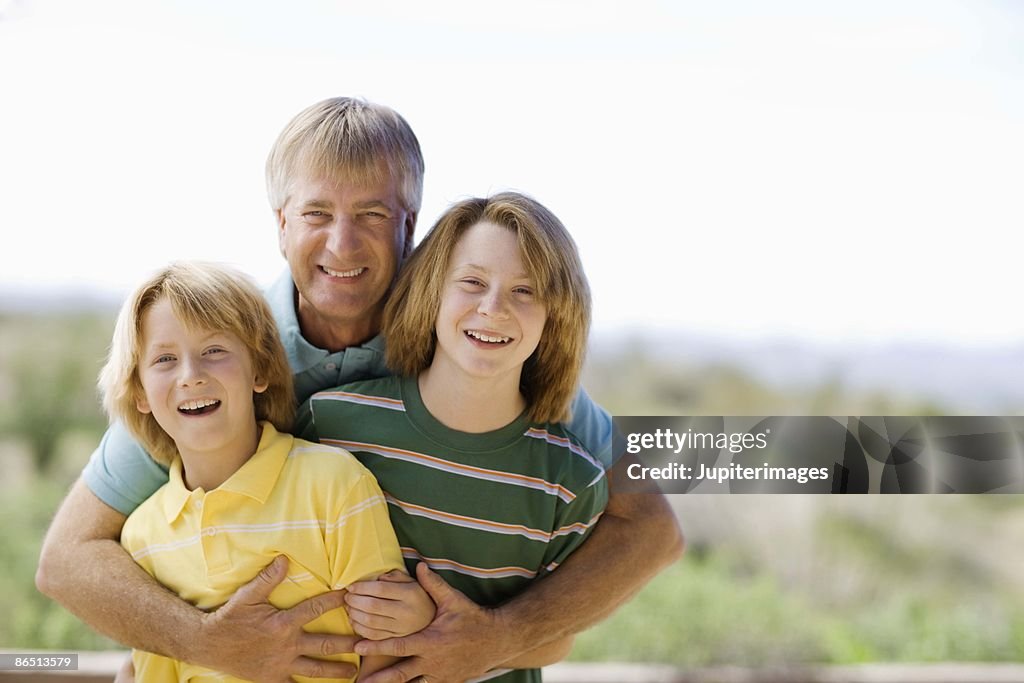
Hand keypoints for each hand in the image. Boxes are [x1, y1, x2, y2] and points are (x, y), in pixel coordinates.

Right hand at [198, 555, 358, 681]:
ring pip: (315, 669)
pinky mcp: (273, 679)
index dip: (334, 601)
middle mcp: (286, 646)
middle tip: (366, 642)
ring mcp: (281, 665)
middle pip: (323, 644)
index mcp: (283, 623)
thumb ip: (268, 578)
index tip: (351, 594)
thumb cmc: (229, 618)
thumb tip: (285, 558)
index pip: (315, 609)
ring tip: (353, 671)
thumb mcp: (248, 596)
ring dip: (336, 670)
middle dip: (346, 643)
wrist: (209, 645)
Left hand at [345, 570, 436, 638]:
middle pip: (373, 606)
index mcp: (411, 594)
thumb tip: (379, 575)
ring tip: (348, 607)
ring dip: (354, 614)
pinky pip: (374, 636)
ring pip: (371, 622)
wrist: (439, 625)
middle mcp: (407, 612)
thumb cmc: (422, 599)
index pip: (380, 589)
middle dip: (354, 600)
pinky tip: (354, 621)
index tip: (350, 586)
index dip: (362, 587)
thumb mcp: (415, 583)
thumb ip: (398, 576)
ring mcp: (402, 629)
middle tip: (346, 596)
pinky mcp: (398, 641)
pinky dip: (359, 629)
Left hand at [355, 563, 513, 682]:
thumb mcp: (453, 600)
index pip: (397, 646)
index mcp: (430, 641)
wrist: (496, 640)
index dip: (376, 647)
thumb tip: (420, 565)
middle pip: (399, 673)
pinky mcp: (447, 682)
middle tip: (361, 679)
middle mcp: (432, 661)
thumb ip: (433, 585)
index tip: (359, 647)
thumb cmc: (473, 618)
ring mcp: (439, 674)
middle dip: (379, 677)